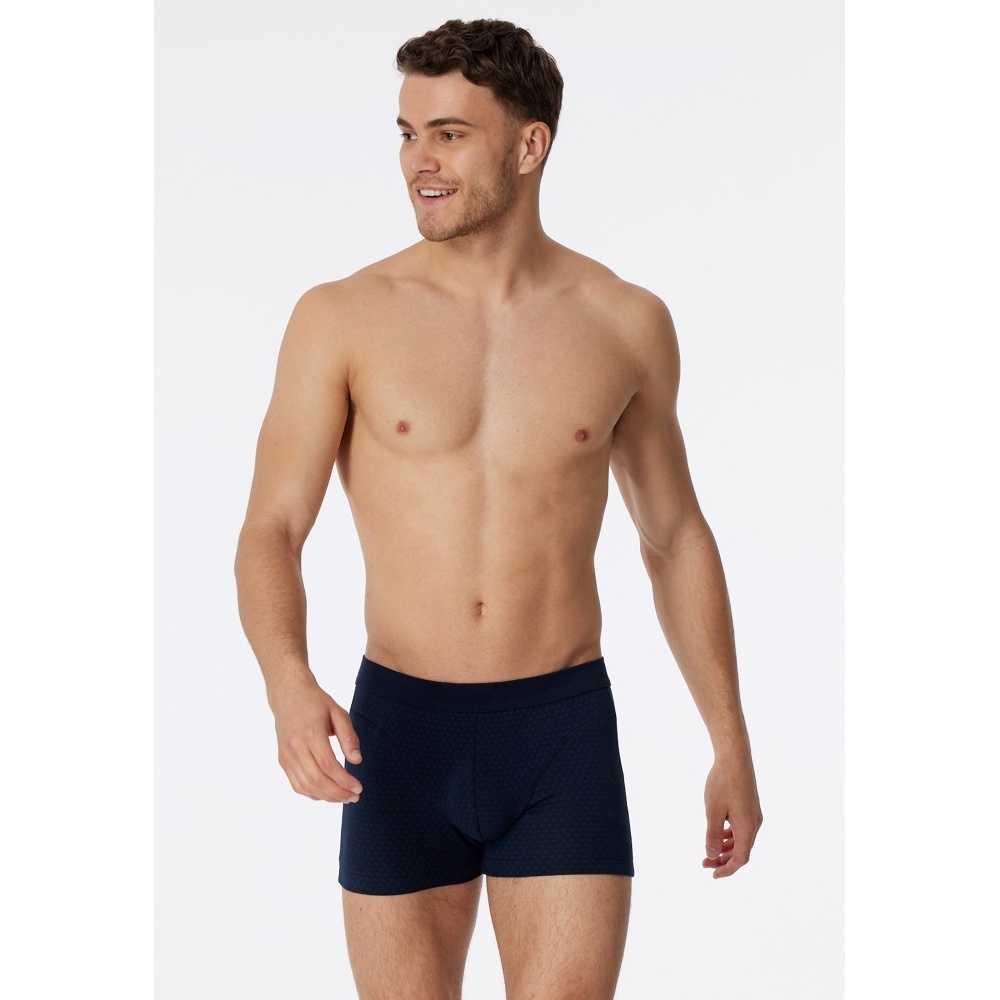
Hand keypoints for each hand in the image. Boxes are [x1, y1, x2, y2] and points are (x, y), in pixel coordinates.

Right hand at [269, 678, 362, 802]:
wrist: (288, 696)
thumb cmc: (315, 703)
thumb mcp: (338, 712)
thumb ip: (349, 737)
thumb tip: (357, 760)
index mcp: (311, 733)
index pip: (328, 765)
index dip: (344, 781)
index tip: (358, 787)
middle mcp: (295, 747)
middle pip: (317, 780)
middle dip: (338, 793)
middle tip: (354, 796)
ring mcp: (286, 756)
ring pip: (306, 786)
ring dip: (327, 797)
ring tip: (344, 797)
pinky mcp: (283, 761)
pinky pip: (297, 785)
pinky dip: (313, 794)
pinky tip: (327, 793)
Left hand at [702, 750, 761, 877]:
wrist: (735, 757)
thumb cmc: (723, 782)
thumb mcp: (713, 810)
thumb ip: (712, 835)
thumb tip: (712, 855)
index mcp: (747, 827)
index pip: (741, 858)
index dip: (727, 869)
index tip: (713, 874)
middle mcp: (755, 823)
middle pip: (742, 851)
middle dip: (724, 860)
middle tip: (705, 863)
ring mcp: (754, 814)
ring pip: (742, 839)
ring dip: (726, 848)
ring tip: (710, 851)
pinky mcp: (750, 806)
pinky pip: (742, 828)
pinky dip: (730, 835)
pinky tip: (719, 833)